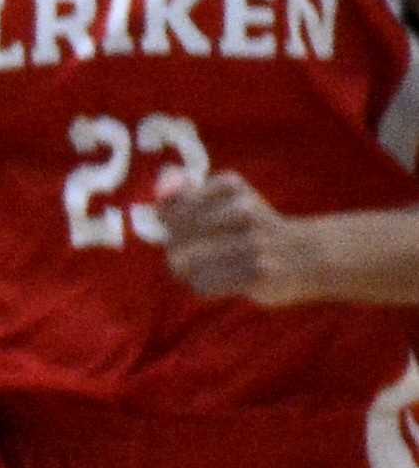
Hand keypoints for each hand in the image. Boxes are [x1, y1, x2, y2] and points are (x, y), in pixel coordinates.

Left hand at [158, 170, 308, 303]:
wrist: (306, 254)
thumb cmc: (253, 226)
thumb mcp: (226, 198)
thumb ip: (187, 192)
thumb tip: (161, 182)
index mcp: (231, 186)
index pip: (171, 209)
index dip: (168, 224)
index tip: (180, 229)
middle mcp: (242, 210)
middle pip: (175, 236)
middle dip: (175, 248)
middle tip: (190, 253)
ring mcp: (251, 243)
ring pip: (186, 262)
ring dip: (188, 269)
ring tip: (205, 268)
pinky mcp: (257, 274)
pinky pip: (205, 284)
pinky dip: (204, 285)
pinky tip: (219, 281)